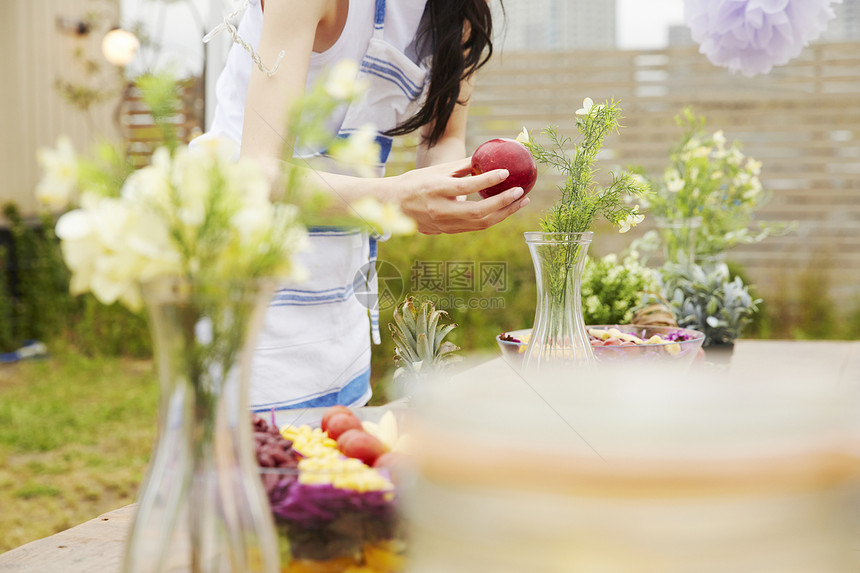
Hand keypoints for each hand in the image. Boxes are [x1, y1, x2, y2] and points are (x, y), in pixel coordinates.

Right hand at [392, 158, 530, 234]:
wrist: (392, 205)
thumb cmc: (414, 182)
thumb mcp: (436, 170)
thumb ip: (462, 166)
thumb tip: (486, 156)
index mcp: (436, 190)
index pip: (467, 186)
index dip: (489, 180)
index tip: (506, 172)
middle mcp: (440, 210)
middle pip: (479, 211)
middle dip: (504, 203)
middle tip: (521, 192)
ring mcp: (444, 224)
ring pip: (481, 223)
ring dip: (504, 213)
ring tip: (520, 202)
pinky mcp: (447, 231)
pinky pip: (475, 226)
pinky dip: (492, 218)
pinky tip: (504, 209)